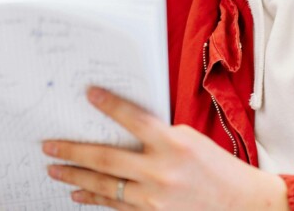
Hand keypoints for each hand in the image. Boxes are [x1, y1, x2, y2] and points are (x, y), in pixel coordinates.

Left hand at [43, 87, 287, 209]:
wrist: (244, 206)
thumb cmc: (219, 169)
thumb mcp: (191, 140)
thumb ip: (159, 135)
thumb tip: (124, 126)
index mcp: (174, 144)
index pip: (134, 120)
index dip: (110, 105)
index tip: (89, 94)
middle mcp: (162, 173)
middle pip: (106, 160)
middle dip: (73, 152)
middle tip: (49, 146)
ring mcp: (156, 200)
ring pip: (106, 188)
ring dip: (76, 178)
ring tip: (55, 171)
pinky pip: (117, 208)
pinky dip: (96, 200)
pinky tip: (79, 195)